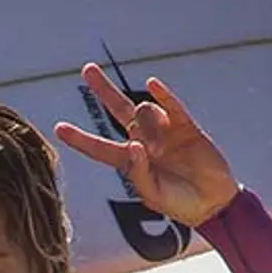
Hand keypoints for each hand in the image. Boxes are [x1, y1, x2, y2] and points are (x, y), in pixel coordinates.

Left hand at [54, 65, 240, 228]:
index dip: (80, 139)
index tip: (59, 128)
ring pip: (145, 111)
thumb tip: (134, 145)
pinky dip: (163, 95)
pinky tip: (153, 84)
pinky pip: (172, 106)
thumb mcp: (153, 194)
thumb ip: (139, 172)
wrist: (212, 203)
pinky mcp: (186, 127)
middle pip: (118, 109)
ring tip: (160, 147)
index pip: (100, 147)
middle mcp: (143, 140)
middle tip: (87, 69)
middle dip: (103, 90)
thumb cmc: (178, 203)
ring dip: (146, 120)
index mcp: (130, 161)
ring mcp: (164, 132)